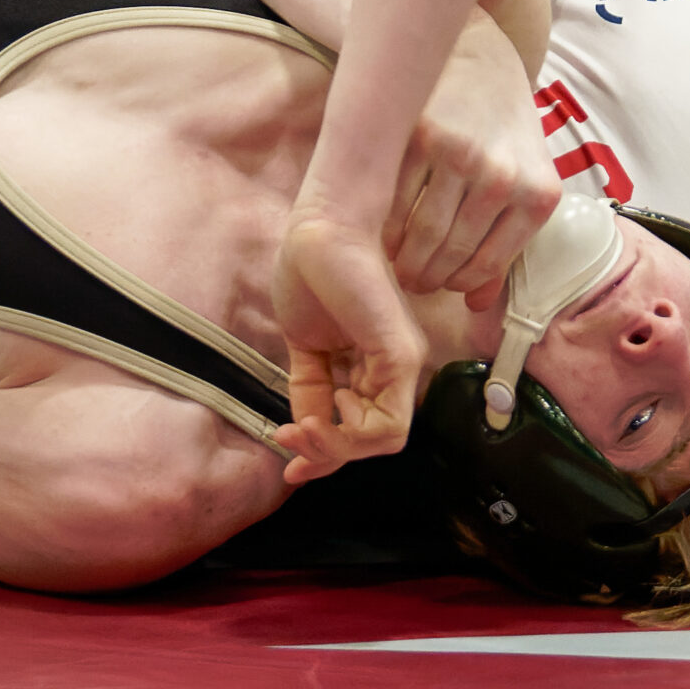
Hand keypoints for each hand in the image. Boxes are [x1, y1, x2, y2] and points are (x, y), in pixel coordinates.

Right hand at [270, 209, 428, 485]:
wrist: (320, 229)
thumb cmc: (312, 272)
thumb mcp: (304, 345)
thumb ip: (309, 387)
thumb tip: (302, 428)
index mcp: (373, 364)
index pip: (360, 428)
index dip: (325, 452)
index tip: (287, 458)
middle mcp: (395, 367)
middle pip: (370, 440)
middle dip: (325, 454)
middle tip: (288, 441)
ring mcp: (402, 363)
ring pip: (381, 442)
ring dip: (333, 448)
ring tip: (300, 428)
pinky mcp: (400, 357)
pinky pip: (388, 427)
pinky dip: (349, 436)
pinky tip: (320, 413)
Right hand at [382, 14, 557, 307]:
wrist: (477, 51)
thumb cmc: (502, 122)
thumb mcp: (524, 177)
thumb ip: (506, 240)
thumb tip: (476, 304)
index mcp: (538, 194)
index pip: (487, 265)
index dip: (457, 284)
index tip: (438, 288)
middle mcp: (503, 176)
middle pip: (452, 254)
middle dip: (426, 278)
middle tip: (409, 283)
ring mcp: (461, 156)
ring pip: (421, 235)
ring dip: (404, 261)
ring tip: (396, 264)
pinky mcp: (419, 138)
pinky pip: (395, 203)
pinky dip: (387, 228)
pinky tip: (384, 232)